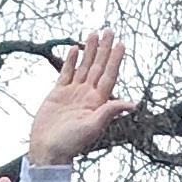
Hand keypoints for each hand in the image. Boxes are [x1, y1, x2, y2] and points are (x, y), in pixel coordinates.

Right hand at [27, 29, 130, 165]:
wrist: (48, 151)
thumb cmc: (70, 144)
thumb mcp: (92, 127)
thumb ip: (110, 112)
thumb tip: (134, 104)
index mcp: (97, 102)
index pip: (109, 75)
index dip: (115, 59)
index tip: (121, 43)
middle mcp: (87, 95)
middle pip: (98, 67)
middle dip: (104, 48)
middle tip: (109, 30)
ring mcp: (73, 94)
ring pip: (84, 67)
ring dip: (89, 50)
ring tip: (94, 33)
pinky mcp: (57, 94)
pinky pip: (66, 73)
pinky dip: (71, 61)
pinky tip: (76, 49)